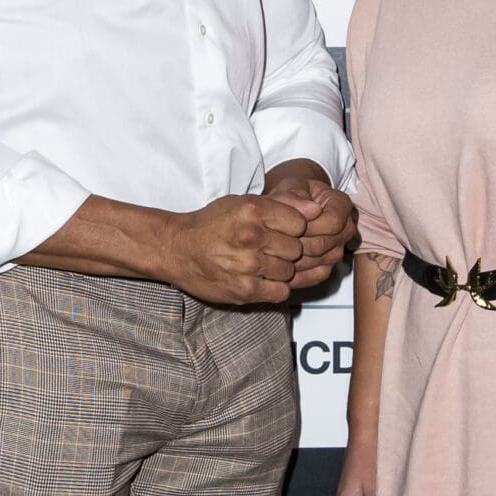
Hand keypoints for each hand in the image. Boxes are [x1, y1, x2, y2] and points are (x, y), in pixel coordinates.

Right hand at [162, 192, 314, 305]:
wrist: (178, 250)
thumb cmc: (212, 225)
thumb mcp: (242, 204)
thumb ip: (282, 204)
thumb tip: (317, 208)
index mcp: (253, 210)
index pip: (300, 223)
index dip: (293, 228)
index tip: (279, 231)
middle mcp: (251, 236)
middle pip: (296, 248)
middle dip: (287, 250)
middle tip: (268, 250)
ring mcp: (248, 265)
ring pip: (290, 271)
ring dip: (280, 270)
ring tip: (260, 264)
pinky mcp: (245, 290)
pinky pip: (281, 292)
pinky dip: (275, 287)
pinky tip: (260, 279)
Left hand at [263, 161, 359, 291]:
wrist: (291, 209)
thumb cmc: (291, 196)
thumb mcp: (290, 187)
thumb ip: (295, 197)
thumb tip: (311, 209)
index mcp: (342, 204)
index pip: (333, 222)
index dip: (308, 226)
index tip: (286, 224)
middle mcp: (346, 229)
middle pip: (323, 245)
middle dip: (294, 243)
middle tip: (271, 241)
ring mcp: (339, 251)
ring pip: (317, 263)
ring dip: (292, 260)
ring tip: (271, 251)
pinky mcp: (328, 268)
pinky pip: (314, 277)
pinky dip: (295, 274)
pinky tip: (277, 265)